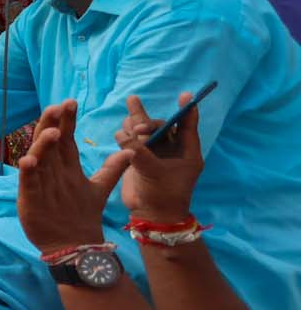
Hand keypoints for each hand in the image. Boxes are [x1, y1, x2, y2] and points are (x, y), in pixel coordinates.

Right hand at [16, 100, 130, 253]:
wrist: (74, 245)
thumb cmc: (81, 215)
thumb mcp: (99, 189)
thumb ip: (112, 169)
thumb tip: (130, 150)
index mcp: (66, 167)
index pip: (65, 139)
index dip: (67, 121)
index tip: (70, 102)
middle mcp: (51, 172)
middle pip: (49, 143)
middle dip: (51, 124)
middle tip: (56, 106)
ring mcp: (40, 184)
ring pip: (39, 159)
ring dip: (43, 145)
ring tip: (51, 131)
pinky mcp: (31, 199)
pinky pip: (29, 183)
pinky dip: (28, 172)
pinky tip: (29, 160)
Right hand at [115, 92, 204, 225]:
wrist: (150, 215)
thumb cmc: (163, 195)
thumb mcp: (153, 171)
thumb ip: (138, 151)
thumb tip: (121, 133)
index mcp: (186, 153)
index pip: (187, 126)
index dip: (187, 110)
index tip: (185, 94)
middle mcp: (172, 151)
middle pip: (162, 127)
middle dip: (148, 123)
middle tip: (136, 129)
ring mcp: (155, 155)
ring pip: (145, 132)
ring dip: (136, 122)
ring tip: (130, 109)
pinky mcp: (139, 160)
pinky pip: (132, 141)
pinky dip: (126, 134)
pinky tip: (122, 128)